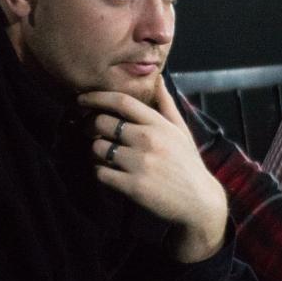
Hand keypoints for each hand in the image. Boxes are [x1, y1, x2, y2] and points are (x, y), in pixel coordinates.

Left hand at [80, 84, 228, 262]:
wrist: (199, 202)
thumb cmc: (187, 163)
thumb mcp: (181, 131)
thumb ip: (166, 104)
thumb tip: (157, 78)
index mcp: (159, 125)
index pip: (122, 101)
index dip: (97, 97)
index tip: (82, 99)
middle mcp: (149, 140)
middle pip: (103, 122)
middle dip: (91, 125)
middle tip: (89, 130)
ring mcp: (140, 164)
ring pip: (98, 148)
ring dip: (95, 151)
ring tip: (103, 154)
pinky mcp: (133, 186)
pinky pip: (101, 173)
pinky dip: (99, 172)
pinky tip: (108, 172)